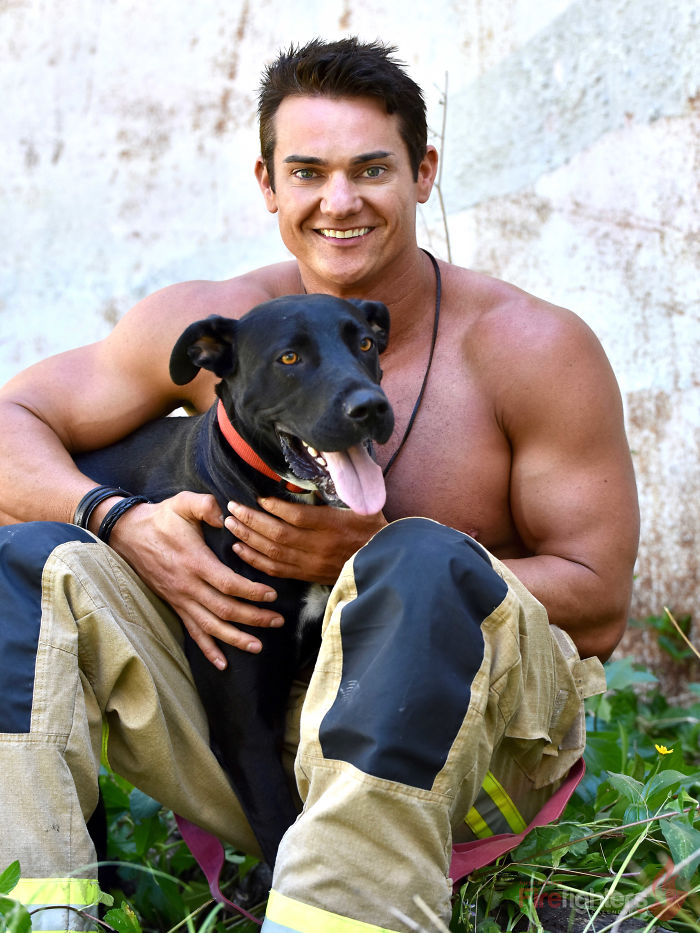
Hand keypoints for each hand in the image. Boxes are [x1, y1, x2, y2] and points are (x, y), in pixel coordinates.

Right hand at [108, 492, 284, 668]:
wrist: (129, 535)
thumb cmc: (162, 518)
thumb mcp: (182, 503)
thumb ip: (204, 505)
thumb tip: (225, 515)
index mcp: (194, 562)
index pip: (227, 584)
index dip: (251, 591)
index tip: (272, 595)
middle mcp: (188, 586)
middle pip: (224, 609)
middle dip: (253, 618)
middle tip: (277, 621)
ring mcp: (181, 599)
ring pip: (211, 626)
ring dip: (235, 638)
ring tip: (258, 646)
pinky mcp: (176, 605)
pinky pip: (193, 632)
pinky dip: (208, 649)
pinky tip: (223, 664)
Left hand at [224, 497, 387, 583]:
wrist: (385, 562)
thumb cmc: (372, 528)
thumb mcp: (362, 504)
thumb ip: (339, 491)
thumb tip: (317, 470)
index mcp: (334, 525)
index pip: (297, 517)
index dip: (274, 507)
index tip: (258, 497)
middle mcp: (321, 547)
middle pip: (279, 534)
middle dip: (252, 520)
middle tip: (232, 507)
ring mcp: (313, 564)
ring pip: (274, 553)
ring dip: (248, 538)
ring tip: (230, 523)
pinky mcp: (308, 576)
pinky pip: (276, 570)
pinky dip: (255, 560)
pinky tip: (240, 548)